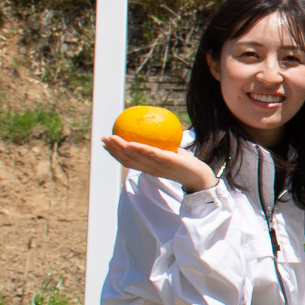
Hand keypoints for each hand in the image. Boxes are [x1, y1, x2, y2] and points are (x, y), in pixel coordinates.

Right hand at [101, 135, 215, 191]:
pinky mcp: (168, 162)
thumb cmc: (184, 163)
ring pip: (135, 158)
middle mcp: (150, 168)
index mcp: (148, 168)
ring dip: (121, 148)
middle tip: (104, 138)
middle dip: (113, 149)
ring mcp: (158, 166)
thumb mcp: (169, 152)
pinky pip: (152, 155)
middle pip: (127, 160)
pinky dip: (140, 150)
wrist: (200, 175)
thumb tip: (152, 129)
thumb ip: (160, 144)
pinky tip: (132, 143)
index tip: (105, 144)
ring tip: (112, 138)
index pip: (128, 161)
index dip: (115, 153)